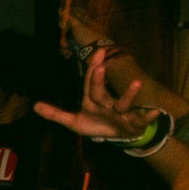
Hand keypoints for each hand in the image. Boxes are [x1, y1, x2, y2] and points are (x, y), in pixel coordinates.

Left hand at [35, 46, 151, 140]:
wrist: (120, 136)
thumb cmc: (97, 124)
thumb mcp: (74, 122)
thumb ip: (56, 114)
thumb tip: (34, 106)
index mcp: (92, 101)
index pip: (89, 83)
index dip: (90, 70)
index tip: (96, 53)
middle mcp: (107, 103)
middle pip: (100, 91)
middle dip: (99, 80)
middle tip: (100, 65)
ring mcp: (121, 112)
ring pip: (123, 103)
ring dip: (129, 94)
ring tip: (136, 83)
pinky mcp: (133, 123)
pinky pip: (142, 119)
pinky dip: (148, 116)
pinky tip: (154, 112)